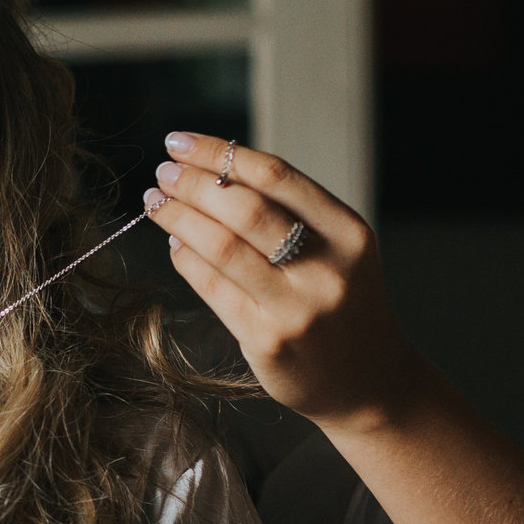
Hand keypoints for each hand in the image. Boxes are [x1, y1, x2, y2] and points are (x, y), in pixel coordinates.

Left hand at [144, 133, 427, 434]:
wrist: (369, 381)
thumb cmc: (342, 304)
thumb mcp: (338, 251)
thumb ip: (289, 214)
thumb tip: (210, 174)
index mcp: (348, 232)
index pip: (275, 176)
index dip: (219, 153)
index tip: (180, 142)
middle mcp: (326, 268)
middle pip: (244, 208)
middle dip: (193, 183)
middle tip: (162, 171)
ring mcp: (295, 308)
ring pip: (221, 247)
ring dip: (178, 218)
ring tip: (154, 202)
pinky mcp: (266, 341)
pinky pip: (213, 288)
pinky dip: (186, 260)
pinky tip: (174, 244)